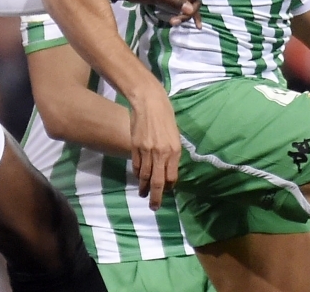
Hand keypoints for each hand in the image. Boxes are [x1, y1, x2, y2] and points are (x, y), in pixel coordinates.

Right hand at [128, 79, 179, 210]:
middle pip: (158, 182)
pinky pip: (136, 165)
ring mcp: (146, 151)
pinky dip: (137, 173)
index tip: (167, 192)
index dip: (169, 187)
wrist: (149, 103)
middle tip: (154, 207)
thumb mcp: (175, 135)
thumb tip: (169, 168)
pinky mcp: (135, 147)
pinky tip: (138, 177)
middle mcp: (161, 154)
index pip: (172, 177)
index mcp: (174, 151)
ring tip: (143, 194)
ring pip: (144, 176)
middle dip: (156, 197)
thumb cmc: (166, 116)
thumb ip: (172, 152)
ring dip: (144, 187)